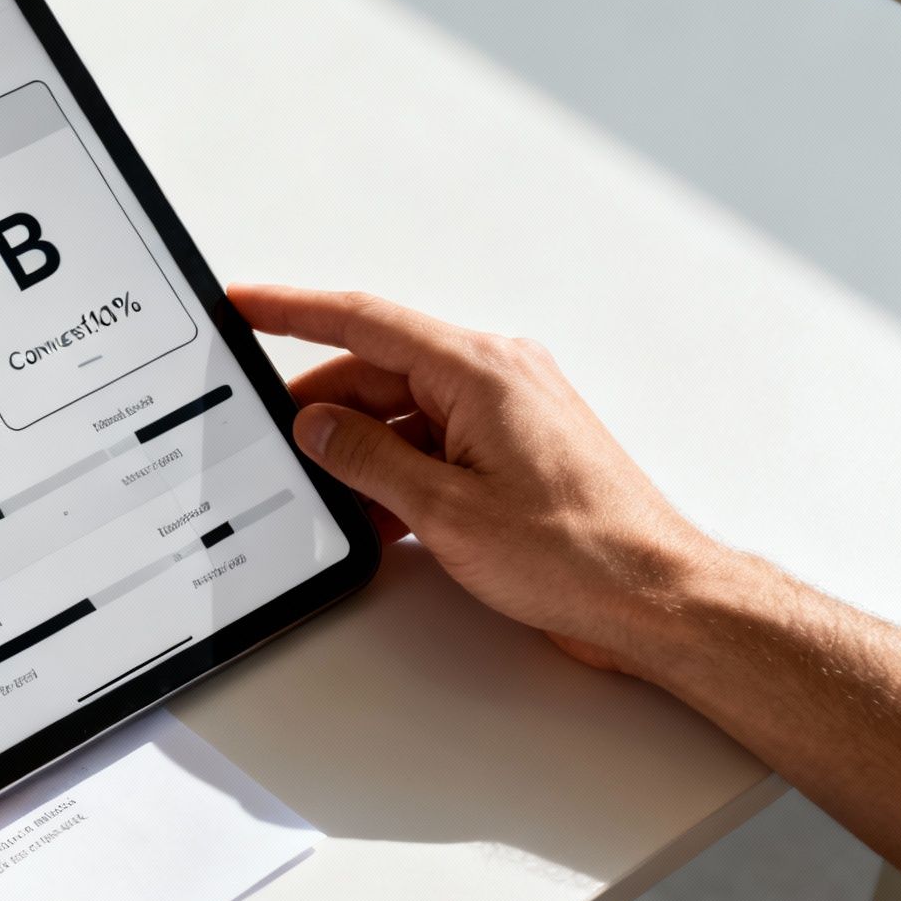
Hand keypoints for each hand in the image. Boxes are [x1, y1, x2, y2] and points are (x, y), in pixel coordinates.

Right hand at [231, 285, 722, 672]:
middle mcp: (496, 377)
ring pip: (403, 414)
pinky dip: (398, 473)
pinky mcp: (513, 451)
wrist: (655, 597)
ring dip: (362, 454)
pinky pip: (434, 443)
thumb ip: (367, 459)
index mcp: (479, 370)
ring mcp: (507, 413)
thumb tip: (316, 427)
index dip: (293, 310)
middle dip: (321, 412)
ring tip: (326, 497)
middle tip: (271, 443)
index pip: (363, 322)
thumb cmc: (580, 552)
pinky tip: (374, 515)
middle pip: (378, 374)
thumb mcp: (445, 509)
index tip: (245, 303)